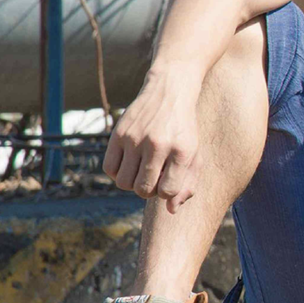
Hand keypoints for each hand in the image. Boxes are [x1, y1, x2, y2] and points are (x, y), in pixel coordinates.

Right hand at [102, 69, 200, 211]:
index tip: (169, 180)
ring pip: (124, 183)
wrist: (170, 91)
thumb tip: (172, 210)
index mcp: (182, 150)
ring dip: (132, 183)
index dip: (167, 191)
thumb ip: (188, 184)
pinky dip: (118, 172)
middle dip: (148, 190)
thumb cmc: (184, 129)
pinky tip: (130, 162)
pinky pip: (109, 169)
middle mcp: (158, 144)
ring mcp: (135, 138)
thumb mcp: (194, 153)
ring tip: (142, 170)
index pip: (168, 191)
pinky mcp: (118, 133)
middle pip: (143, 190)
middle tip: (154, 176)